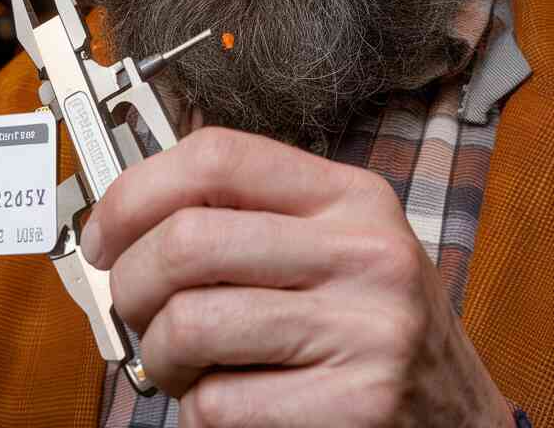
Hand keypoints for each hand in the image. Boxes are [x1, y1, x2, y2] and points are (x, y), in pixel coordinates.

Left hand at [81, 127, 513, 427]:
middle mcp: (363, 251)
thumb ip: (247, 217)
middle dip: (129, 281)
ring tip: (178, 361)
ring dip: (158, 353)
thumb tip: (125, 216)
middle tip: (129, 305)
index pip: (215, 156)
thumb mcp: (329, 244)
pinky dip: (199, 408)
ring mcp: (365, 328)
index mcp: (348, 196)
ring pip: (189, 323)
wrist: (457, 417)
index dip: (135, 191)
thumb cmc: (368, 325)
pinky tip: (227, 398)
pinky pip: (220, 402)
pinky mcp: (357, 405)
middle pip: (187, 239)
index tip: (102, 230)